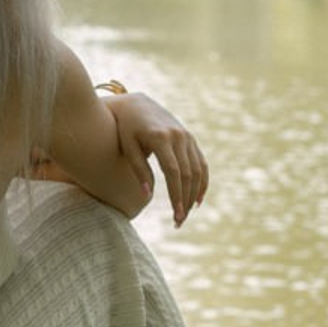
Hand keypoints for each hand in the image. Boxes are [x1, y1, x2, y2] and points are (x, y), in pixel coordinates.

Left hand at [105, 93, 208, 225]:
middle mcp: (178, 136)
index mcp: (161, 137)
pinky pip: (201, 162)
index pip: (174, 172)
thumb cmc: (125, 128)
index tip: (176, 214)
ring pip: (197, 170)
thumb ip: (138, 169)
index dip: (176, 194)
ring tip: (186, 214)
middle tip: (179, 221)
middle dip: (185, 199)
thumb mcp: (127, 147)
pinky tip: (197, 199)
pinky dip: (202, 181)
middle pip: (188, 174)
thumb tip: (147, 196)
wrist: (134, 105)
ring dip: (194, 194)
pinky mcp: (189, 138)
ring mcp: (186, 136)